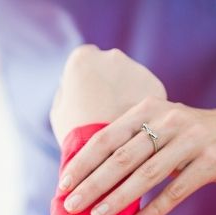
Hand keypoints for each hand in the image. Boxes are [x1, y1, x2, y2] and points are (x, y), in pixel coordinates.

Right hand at [50, 45, 165, 144]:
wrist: (106, 157)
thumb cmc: (76, 135)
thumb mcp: (59, 113)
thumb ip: (66, 93)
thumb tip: (69, 88)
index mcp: (83, 60)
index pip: (83, 61)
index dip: (84, 80)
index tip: (86, 97)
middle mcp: (112, 57)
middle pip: (110, 67)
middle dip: (108, 84)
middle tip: (103, 111)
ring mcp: (136, 70)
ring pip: (131, 80)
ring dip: (127, 94)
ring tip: (118, 122)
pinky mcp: (155, 88)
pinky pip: (146, 96)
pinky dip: (141, 107)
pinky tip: (134, 125)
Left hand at [54, 49, 215, 214]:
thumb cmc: (196, 135)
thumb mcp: (163, 126)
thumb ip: (133, 143)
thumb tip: (91, 174)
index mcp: (148, 111)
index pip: (106, 138)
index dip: (82, 162)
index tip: (62, 184)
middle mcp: (168, 121)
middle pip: (121, 157)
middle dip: (92, 184)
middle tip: (70, 205)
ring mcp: (192, 140)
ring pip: (146, 175)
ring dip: (118, 199)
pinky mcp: (213, 161)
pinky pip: (177, 190)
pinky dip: (155, 209)